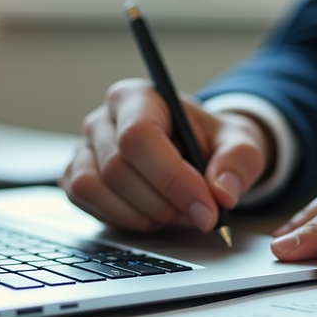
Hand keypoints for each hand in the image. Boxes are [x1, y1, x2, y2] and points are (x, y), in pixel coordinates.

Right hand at [60, 78, 271, 232]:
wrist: (198, 153)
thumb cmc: (213, 144)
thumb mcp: (240, 144)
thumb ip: (238, 162)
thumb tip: (223, 193)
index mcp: (139, 97)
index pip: (140, 136)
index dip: (173, 179)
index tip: (207, 209)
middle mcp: (104, 119)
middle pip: (118, 168)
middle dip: (164, 203)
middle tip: (199, 216)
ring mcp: (85, 148)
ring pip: (96, 188)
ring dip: (143, 214)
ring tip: (177, 214)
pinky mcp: (76, 177)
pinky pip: (84, 202)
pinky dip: (123, 219)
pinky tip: (152, 215)